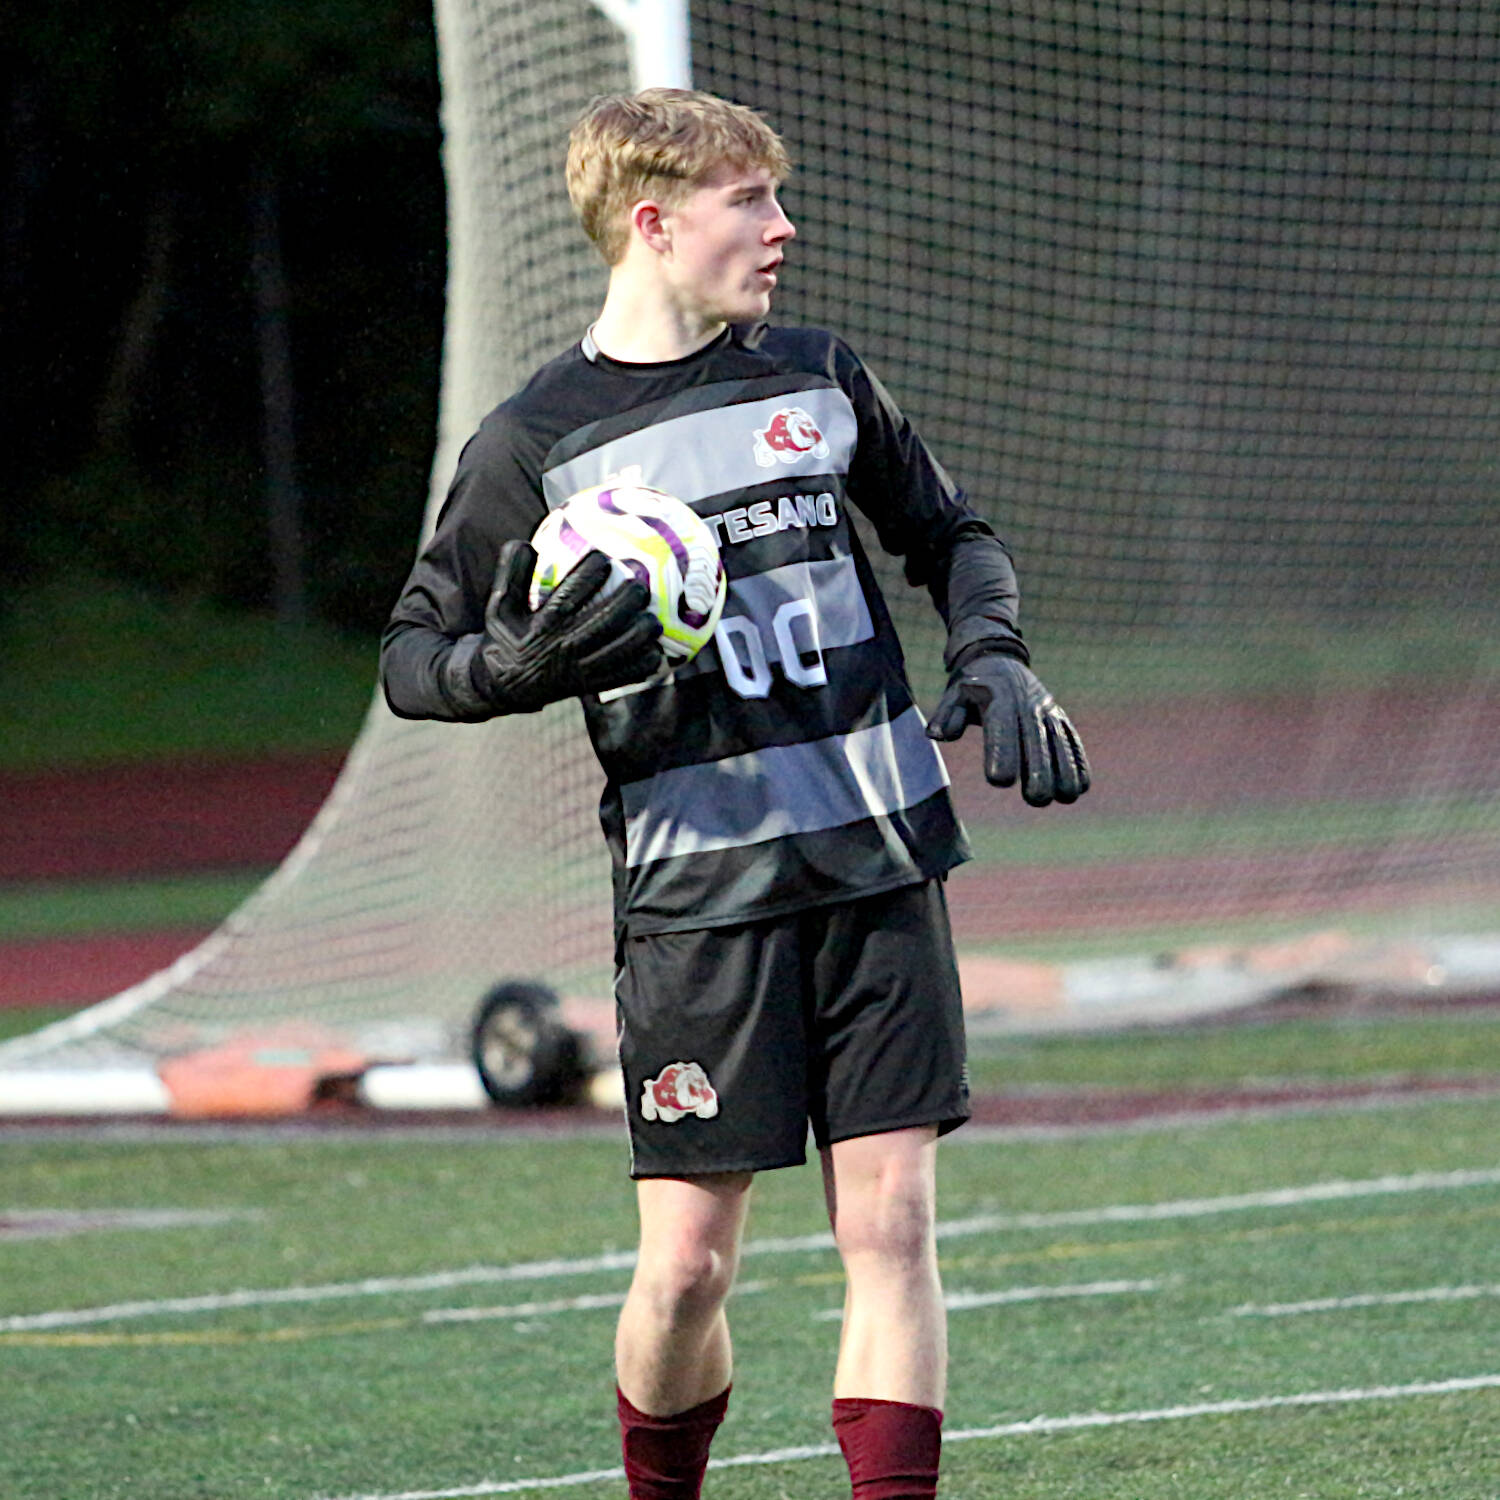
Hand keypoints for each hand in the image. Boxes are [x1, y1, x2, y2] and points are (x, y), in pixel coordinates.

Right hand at [470, 541, 663, 711]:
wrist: (505, 685)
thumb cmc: (506, 636)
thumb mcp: (499, 604)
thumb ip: (511, 572)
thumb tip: (526, 543)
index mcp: (543, 625)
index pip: (570, 594)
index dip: (590, 573)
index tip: (603, 558)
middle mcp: (565, 647)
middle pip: (605, 621)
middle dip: (628, 600)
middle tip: (639, 585)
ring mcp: (581, 668)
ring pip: (621, 649)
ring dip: (642, 631)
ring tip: (652, 616)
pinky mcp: (591, 684)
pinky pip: (626, 674)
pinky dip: (644, 662)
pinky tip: (654, 648)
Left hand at [926, 650, 1089, 805]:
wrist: (1000, 660)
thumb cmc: (972, 686)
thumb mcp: (954, 693)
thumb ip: (946, 715)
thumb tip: (936, 734)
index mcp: (999, 698)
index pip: (1001, 727)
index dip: (1002, 753)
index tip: (999, 780)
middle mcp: (1027, 704)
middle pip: (1036, 739)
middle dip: (1040, 770)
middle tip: (1036, 799)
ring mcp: (1047, 711)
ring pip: (1060, 741)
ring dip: (1065, 769)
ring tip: (1065, 797)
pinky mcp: (1060, 718)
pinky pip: (1072, 740)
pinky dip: (1078, 761)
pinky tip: (1081, 787)